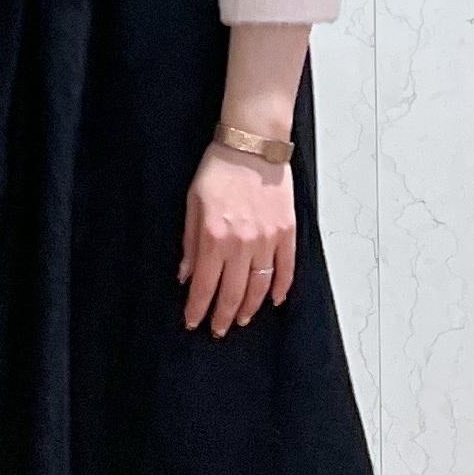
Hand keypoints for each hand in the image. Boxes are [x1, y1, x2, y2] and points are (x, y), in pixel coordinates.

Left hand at [179, 142, 296, 336]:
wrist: (253, 144)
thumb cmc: (220, 169)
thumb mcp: (192, 204)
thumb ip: (190, 244)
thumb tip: (186, 276)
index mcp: (214, 238)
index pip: (205, 286)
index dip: (198, 309)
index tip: (194, 322)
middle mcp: (241, 244)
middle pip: (232, 293)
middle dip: (223, 316)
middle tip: (218, 330)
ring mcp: (267, 240)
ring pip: (260, 287)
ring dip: (249, 308)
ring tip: (241, 319)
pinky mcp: (286, 232)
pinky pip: (286, 268)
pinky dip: (281, 288)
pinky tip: (275, 300)